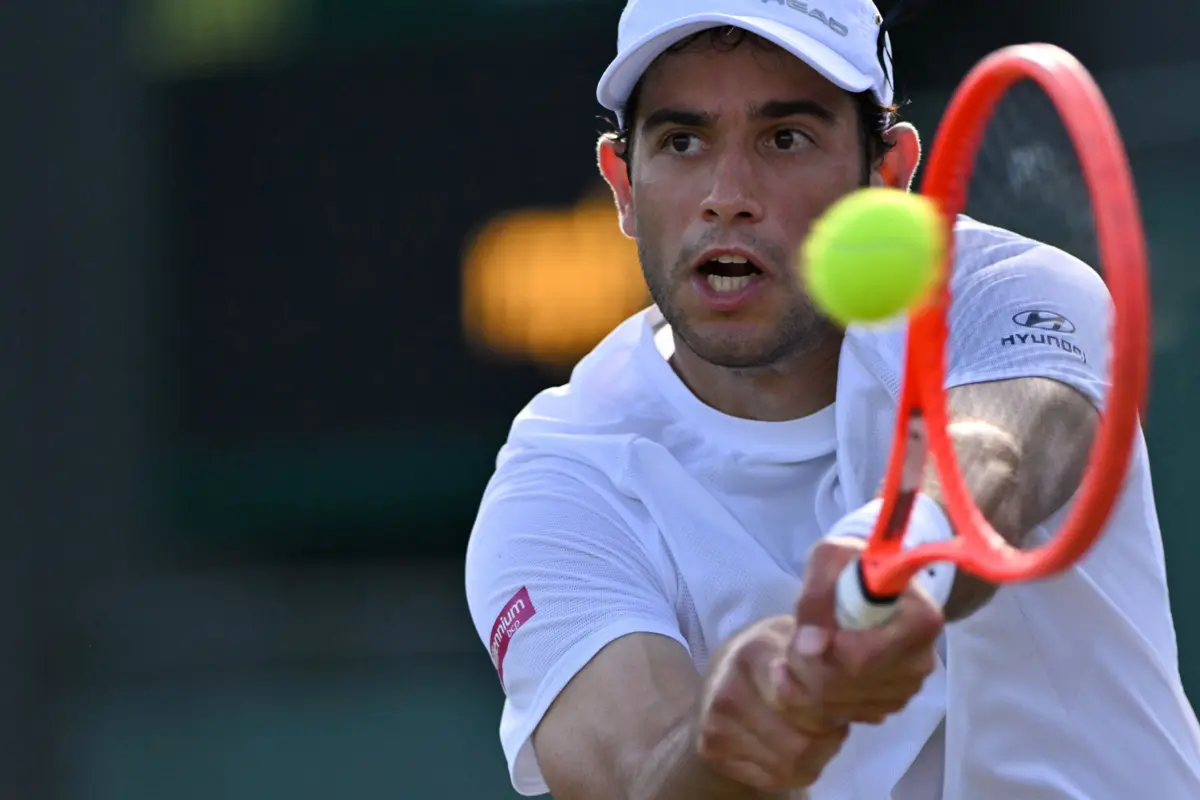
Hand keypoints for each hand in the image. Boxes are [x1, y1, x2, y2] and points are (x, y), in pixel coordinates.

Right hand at [695, 615, 850, 792]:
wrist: (720, 677)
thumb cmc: (774, 652)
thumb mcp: (805, 637)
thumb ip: (835, 650)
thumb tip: (879, 678)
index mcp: (756, 650)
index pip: (811, 697)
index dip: (839, 705)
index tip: (844, 700)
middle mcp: (729, 687)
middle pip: (806, 738)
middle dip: (830, 731)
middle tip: (831, 715)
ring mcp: (717, 722)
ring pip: (796, 762)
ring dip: (818, 751)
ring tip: (811, 727)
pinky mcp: (713, 750)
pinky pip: (778, 777)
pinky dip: (797, 767)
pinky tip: (791, 741)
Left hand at [778, 537, 943, 727]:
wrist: (866, 581)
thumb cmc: (851, 564)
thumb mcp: (829, 559)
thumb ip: (816, 595)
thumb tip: (811, 644)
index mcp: (919, 620)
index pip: (863, 657)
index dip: (827, 650)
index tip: (809, 632)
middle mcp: (920, 660)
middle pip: (848, 685)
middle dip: (808, 665)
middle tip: (794, 640)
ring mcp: (907, 686)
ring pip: (840, 703)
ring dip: (807, 680)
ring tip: (800, 649)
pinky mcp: (890, 703)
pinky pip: (843, 714)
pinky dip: (816, 696)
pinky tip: (813, 667)